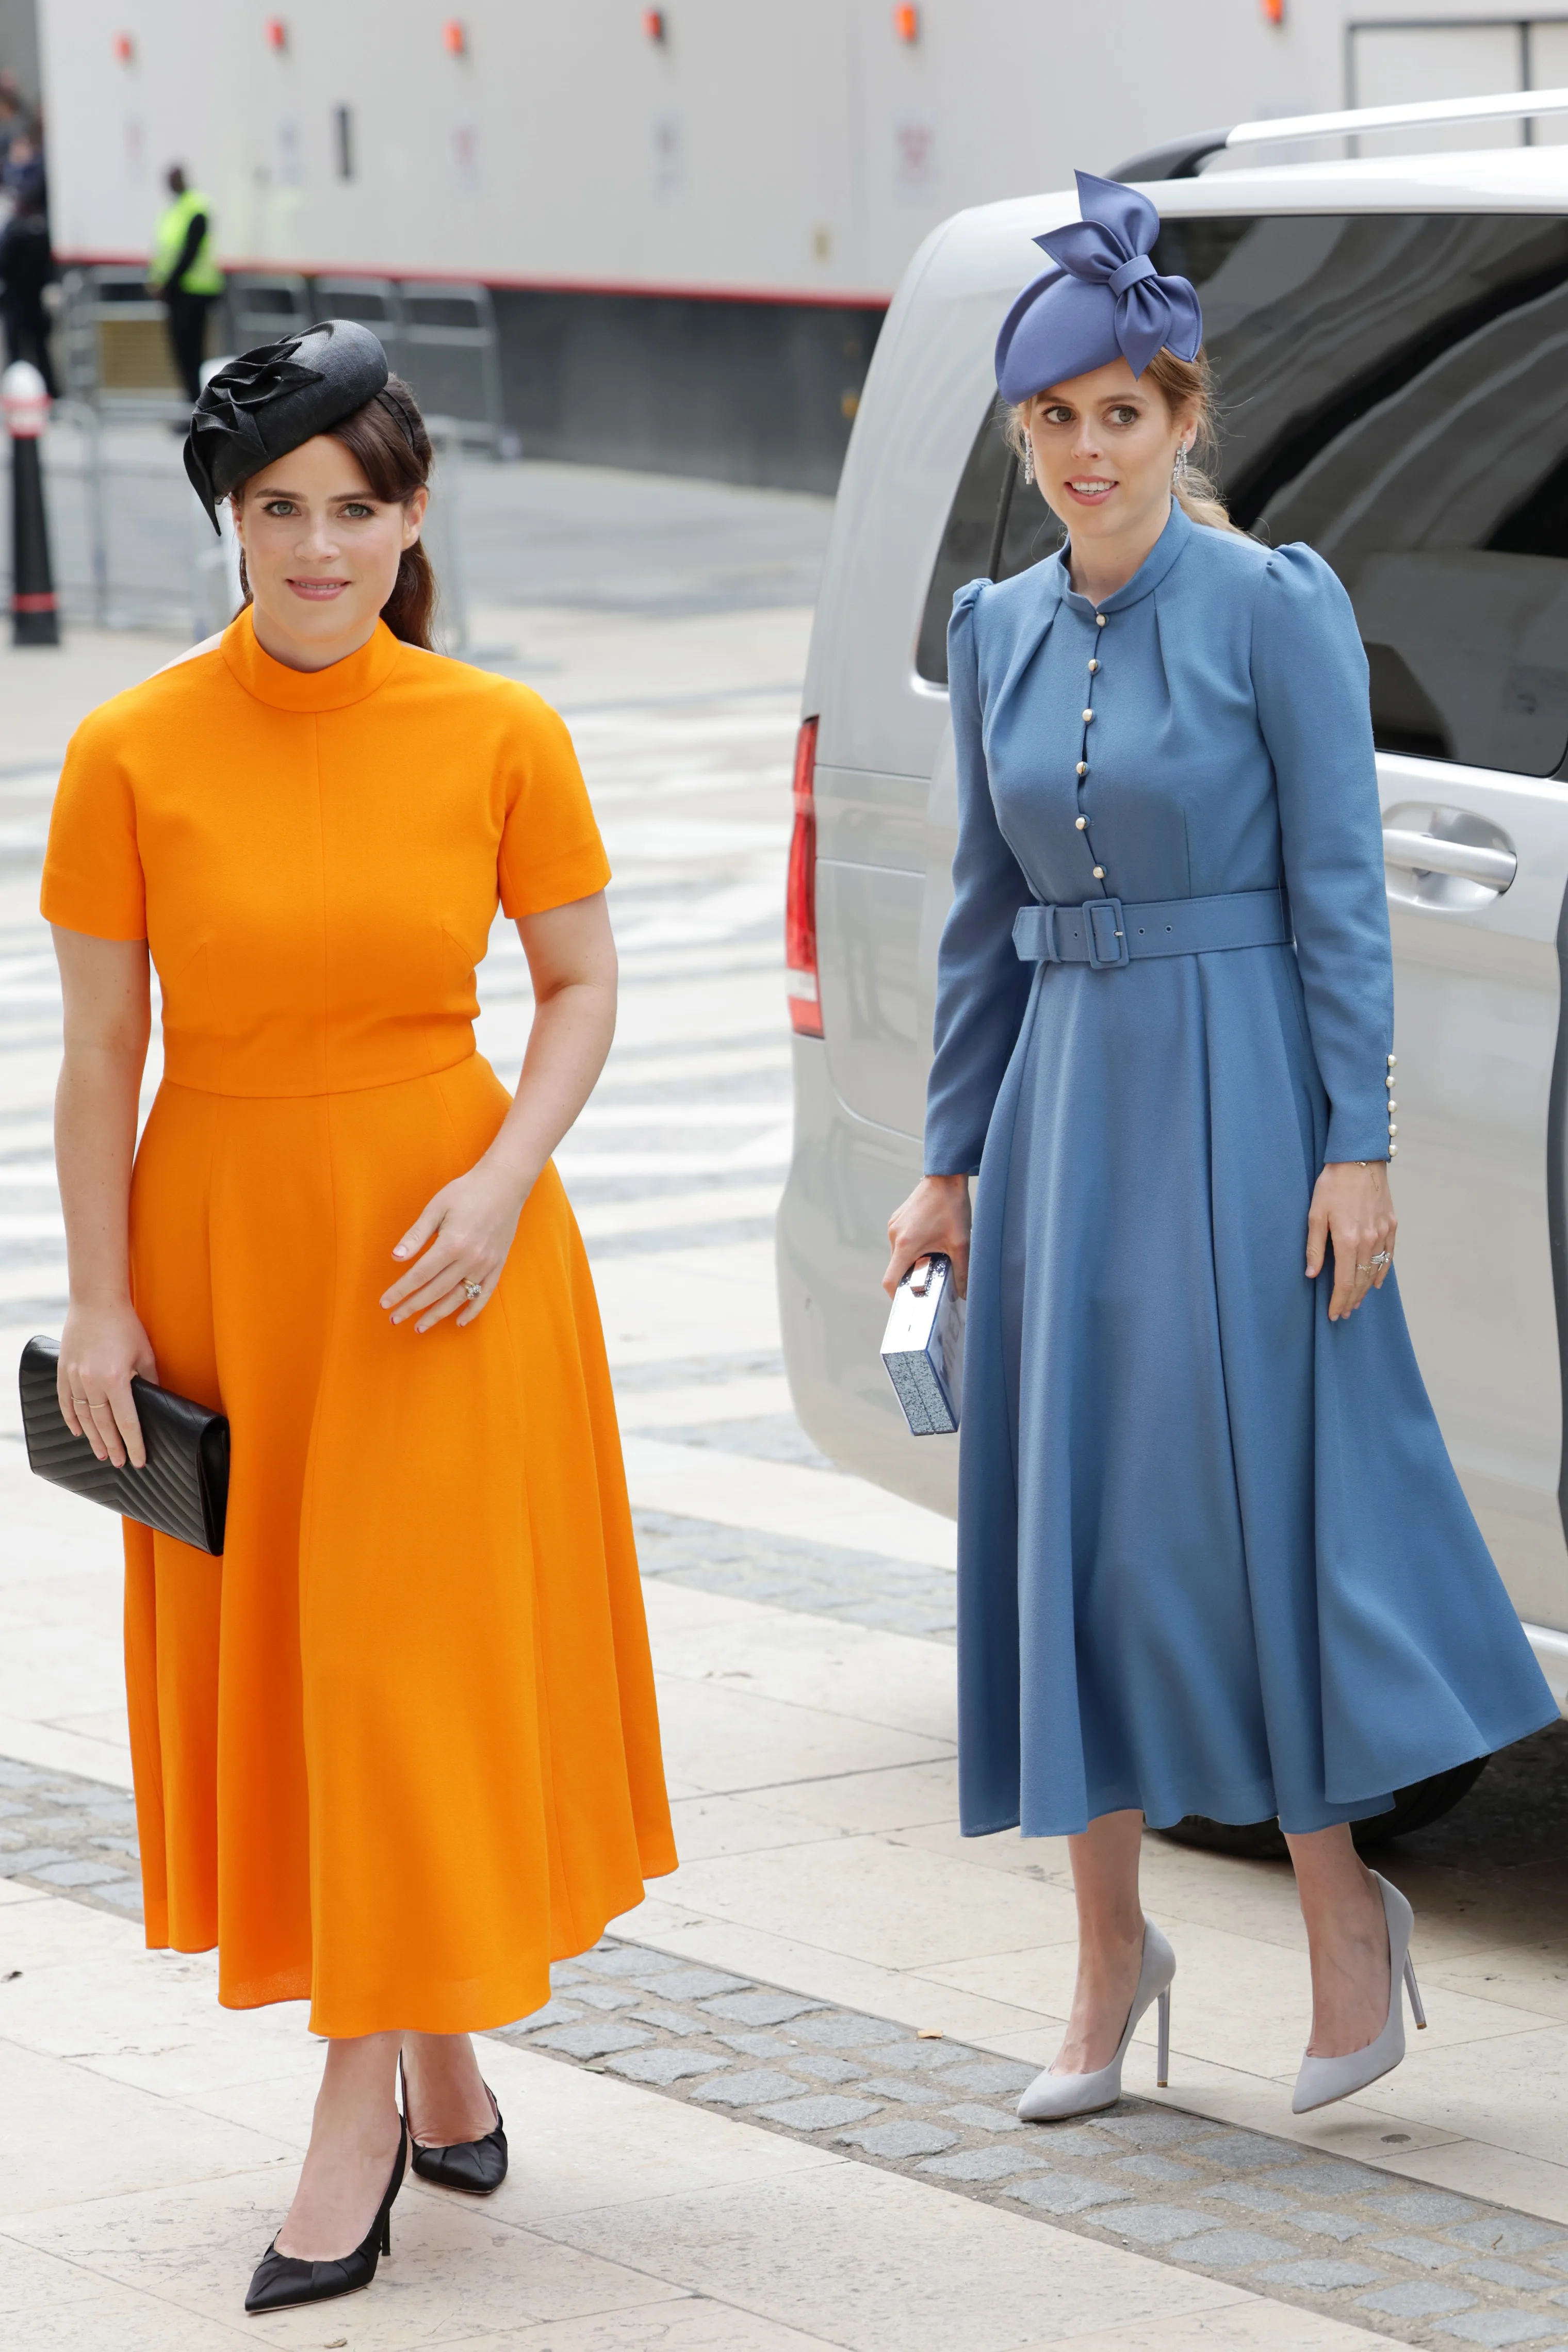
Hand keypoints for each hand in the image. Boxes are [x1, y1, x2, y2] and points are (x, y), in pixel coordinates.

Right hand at [58, 1300, 157, 1467]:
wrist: (96, 1302)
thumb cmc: (126, 1326)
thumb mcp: (146, 1355)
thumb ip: (150, 1381)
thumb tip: (157, 1402)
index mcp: (116, 1379)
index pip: (126, 1422)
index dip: (133, 1443)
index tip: (138, 1460)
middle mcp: (92, 1382)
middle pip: (103, 1424)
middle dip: (113, 1446)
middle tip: (119, 1463)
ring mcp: (74, 1377)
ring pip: (83, 1417)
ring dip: (93, 1438)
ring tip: (102, 1453)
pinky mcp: (64, 1371)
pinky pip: (65, 1402)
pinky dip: (71, 1419)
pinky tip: (78, 1432)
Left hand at [380, 1160, 530, 1333]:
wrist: (504, 1184)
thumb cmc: (466, 1191)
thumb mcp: (436, 1207)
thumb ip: (416, 1235)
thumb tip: (396, 1258)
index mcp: (451, 1243)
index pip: (419, 1275)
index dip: (400, 1291)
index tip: (385, 1303)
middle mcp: (470, 1258)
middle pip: (436, 1291)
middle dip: (413, 1307)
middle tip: (395, 1318)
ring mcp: (486, 1264)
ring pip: (458, 1298)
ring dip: (437, 1314)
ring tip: (419, 1326)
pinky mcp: (498, 1265)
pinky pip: (485, 1294)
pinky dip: (472, 1310)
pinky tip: (459, 1322)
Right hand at [883, 1173, 971, 1298]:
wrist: (946, 1177)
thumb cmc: (952, 1207)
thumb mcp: (961, 1243)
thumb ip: (962, 1271)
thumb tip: (964, 1294)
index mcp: (906, 1245)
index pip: (890, 1280)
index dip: (897, 1295)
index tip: (910, 1300)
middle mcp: (894, 1236)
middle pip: (896, 1268)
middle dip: (912, 1275)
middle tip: (933, 1274)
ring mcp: (893, 1226)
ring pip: (899, 1254)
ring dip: (913, 1259)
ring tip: (934, 1253)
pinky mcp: (897, 1219)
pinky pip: (900, 1241)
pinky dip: (912, 1247)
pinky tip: (930, 1239)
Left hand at [1306, 1160, 1395, 1320]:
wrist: (1359, 1159)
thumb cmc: (1332, 1184)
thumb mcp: (1315, 1214)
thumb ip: (1314, 1246)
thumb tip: (1312, 1274)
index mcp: (1348, 1240)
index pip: (1344, 1281)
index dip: (1339, 1301)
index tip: (1334, 1314)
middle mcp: (1369, 1240)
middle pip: (1360, 1280)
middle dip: (1351, 1300)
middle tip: (1343, 1313)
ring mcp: (1383, 1233)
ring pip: (1375, 1271)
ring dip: (1364, 1290)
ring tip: (1355, 1302)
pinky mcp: (1391, 1225)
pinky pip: (1388, 1256)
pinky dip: (1381, 1272)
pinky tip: (1374, 1282)